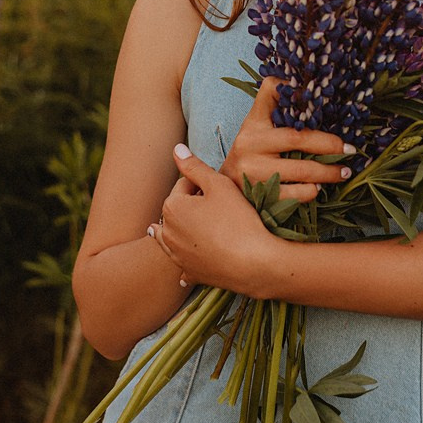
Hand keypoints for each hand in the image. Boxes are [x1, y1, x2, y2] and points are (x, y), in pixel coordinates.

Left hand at [150, 144, 275, 294]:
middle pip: (178, 209)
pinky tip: (198, 254)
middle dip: (192, 205)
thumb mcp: (218, 185)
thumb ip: (195, 166)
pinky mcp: (190, 272)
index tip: (219, 189)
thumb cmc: (238, 220)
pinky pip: (184, 261)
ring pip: (176, 235)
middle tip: (219, 206)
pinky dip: (189, 255)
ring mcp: (177, 256)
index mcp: (172, 208)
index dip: (202, 183)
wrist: (254, 263)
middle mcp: (167, 233)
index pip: (184, 184)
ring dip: (186, 229)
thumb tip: (176, 149)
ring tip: (204, 226)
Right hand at [220, 76, 354, 201]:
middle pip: (299, 138)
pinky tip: (318, 188)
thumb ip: (275, 108)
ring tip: (343, 173)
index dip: (293, 90)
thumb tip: (303, 87)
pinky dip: (312, 191)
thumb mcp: (256, 127)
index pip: (271, 93)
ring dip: (328, 172)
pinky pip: (296, 194)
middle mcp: (250, 143)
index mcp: (253, 123)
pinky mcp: (258, 195)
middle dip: (330, 145)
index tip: (320, 95)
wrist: (225, 190)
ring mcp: (253, 171)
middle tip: (350, 150)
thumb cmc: (251, 154)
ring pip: (302, 170)